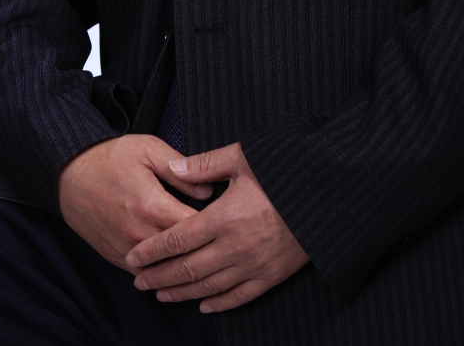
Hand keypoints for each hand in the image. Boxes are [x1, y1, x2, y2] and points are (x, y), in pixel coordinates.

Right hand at [57, 134, 212, 269]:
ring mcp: (125, 248)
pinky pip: (143, 274)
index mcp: (151, 205)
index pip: (193, 228)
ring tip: (204, 262)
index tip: (225, 222)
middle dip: (203, 250)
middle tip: (221, 245)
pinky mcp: (114, 256)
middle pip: (181, 253)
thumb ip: (180, 170)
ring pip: (163, 270)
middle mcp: (138, 233)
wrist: (69, 173)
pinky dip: (160, 272)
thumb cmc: (110, 157)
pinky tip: (175, 268)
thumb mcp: (148, 149)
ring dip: (182, 267)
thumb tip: (208, 192)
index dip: (213, 226)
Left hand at [125, 142, 308, 312]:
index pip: (176, 239)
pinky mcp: (272, 275)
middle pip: (187, 268)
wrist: (330, 193)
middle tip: (138, 281)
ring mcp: (253, 265)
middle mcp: (234, 247)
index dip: (151, 251)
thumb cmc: (286, 170)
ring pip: (208, 287)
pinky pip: (239, 297)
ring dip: (181, 293)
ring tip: (161, 294)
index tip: (133, 257)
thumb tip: (175, 167)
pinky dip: (218, 304)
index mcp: (223, 217)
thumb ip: (206, 163)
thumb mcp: (244, 157)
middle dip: (159, 276)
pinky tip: (204, 306)